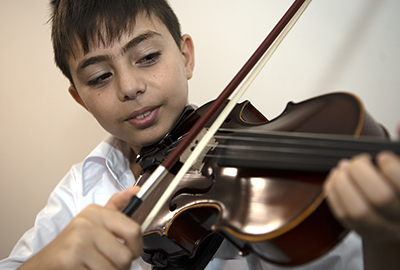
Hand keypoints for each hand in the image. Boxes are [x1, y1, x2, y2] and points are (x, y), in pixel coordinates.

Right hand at [20, 186, 142, 269]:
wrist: (45, 262)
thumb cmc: (73, 243)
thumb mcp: (94, 221)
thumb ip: (117, 206)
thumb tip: (136, 190)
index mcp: (96, 212)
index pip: (133, 230)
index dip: (137, 246)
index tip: (132, 251)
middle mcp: (87, 223)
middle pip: (126, 254)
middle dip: (122, 264)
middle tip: (111, 261)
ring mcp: (78, 241)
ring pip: (114, 268)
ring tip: (97, 265)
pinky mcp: (71, 259)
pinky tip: (87, 269)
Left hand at [324, 152, 399, 242]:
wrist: (395, 223)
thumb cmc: (396, 190)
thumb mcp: (398, 176)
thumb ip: (394, 165)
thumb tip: (386, 150)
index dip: (391, 169)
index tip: (382, 156)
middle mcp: (399, 218)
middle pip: (380, 198)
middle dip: (361, 172)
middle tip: (358, 160)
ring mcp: (380, 229)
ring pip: (357, 210)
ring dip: (343, 182)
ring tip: (343, 167)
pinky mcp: (359, 230)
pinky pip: (342, 213)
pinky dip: (333, 191)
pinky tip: (335, 177)